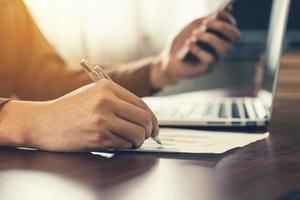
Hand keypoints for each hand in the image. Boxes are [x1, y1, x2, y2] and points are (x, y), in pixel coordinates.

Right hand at [0, 80, 158, 151]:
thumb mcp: (92, 94)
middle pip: (144, 119)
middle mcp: (107, 101)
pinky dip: (125, 147)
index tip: (154, 127)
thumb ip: (118, 101)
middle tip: (147, 136)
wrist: (42, 122)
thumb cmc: (68, 109)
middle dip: (150, 131)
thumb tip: (144, 116)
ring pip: (137, 134)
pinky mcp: (98, 138)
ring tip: (132, 141)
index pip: (142, 104)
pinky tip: (118, 143)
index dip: (152, 118)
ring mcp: (102, 120)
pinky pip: (124, 144)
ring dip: (139, 141)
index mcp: (107, 87)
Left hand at [150, 10, 239, 88]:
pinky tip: (188, 42)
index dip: (228, 18)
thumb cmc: (180, 44)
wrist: (170, 62)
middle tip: (206, 21)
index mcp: (220, 36)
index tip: (218, 12)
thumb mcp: (189, 29)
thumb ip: (200, 23)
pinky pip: (209, 58)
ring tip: (195, 32)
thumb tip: (211, 17)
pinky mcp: (207, 68)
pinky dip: (198, 49)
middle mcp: (221, 47)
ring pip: (224, 48)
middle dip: (221, 26)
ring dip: (210, 38)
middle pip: (234, 36)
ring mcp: (216, 58)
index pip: (232, 25)